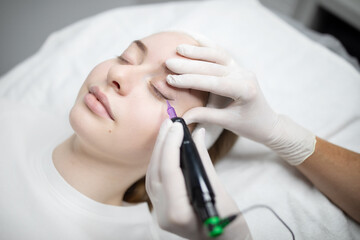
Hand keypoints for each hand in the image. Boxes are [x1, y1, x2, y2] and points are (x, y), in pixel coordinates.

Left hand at [146, 119, 250, 239]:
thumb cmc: (229, 225)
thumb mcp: (219, 193)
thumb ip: (204, 162)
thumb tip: (197, 135)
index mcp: (178, 212)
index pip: (169, 171)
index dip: (171, 145)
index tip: (177, 126)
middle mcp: (163, 213)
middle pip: (157, 171)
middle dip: (163, 144)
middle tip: (169, 122)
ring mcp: (160, 212)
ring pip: (153, 175)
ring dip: (159, 151)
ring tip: (167, 130)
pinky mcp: (162, 208)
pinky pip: (156, 181)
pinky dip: (160, 162)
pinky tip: (166, 148)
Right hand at [165, 41, 315, 164]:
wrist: (267, 123)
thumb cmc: (249, 125)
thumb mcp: (227, 123)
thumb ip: (204, 116)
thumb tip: (180, 117)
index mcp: (244, 90)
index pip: (213, 82)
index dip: (190, 80)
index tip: (171, 80)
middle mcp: (244, 75)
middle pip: (213, 66)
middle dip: (189, 64)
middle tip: (169, 62)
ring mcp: (242, 69)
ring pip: (218, 56)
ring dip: (198, 51)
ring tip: (178, 48)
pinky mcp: (238, 68)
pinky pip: (222, 54)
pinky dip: (208, 46)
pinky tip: (195, 38)